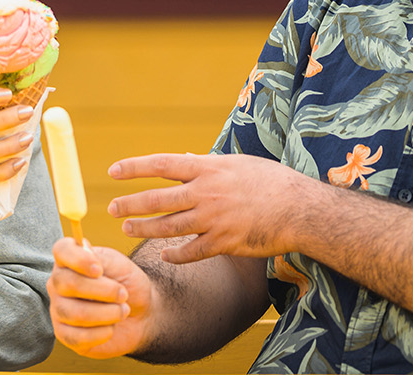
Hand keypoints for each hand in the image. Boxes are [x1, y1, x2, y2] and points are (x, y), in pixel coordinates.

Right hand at [47, 238, 152, 358]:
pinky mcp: (65, 334)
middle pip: (67, 283)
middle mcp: (58, 283)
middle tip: (123, 294)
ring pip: (73, 313)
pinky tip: (111, 328)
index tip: (99, 269)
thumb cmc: (126, 284)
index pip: (61, 250)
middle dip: (103, 291)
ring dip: (107, 313)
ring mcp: (59, 309)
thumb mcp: (120, 265)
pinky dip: (101, 333)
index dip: (78, 259)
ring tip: (122, 311)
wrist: (141, 313)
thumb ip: (102, 259)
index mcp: (70, 259)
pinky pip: (77, 337)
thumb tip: (89, 262)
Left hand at [108, 152, 319, 262]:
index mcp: (208, 169)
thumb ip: (206, 164)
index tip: (112, 171)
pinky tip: (166, 255)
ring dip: (144, 229)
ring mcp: (214, 219)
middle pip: (158, 199)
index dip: (134, 167)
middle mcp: (206, 192)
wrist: (300, 209)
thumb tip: (182, 158)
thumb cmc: (270, 181)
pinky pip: (191, 252)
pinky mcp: (224, 242)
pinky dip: (176, 255)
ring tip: (127, 229)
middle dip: (130, 204)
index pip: (161, 164)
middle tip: (111, 209)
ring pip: (168, 227)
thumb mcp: (236, 164)